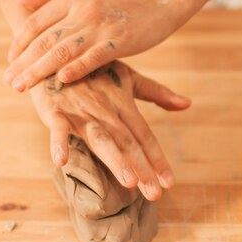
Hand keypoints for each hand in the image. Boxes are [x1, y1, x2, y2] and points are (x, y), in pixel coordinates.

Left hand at [4, 0, 190, 91]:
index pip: (37, 22)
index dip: (20, 42)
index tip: (10, 61)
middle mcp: (82, 8)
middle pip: (44, 39)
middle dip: (23, 62)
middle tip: (8, 82)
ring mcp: (100, 24)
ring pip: (62, 50)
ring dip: (39, 71)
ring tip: (21, 87)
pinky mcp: (119, 39)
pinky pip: (94, 56)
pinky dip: (77, 68)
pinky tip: (61, 80)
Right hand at [29, 61, 190, 200]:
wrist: (54, 48)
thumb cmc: (92, 67)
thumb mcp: (126, 76)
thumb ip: (156, 92)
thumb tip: (187, 104)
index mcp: (122, 104)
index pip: (145, 136)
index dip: (157, 159)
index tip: (170, 182)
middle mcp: (105, 110)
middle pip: (128, 143)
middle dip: (142, 168)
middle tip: (154, 193)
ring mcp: (80, 111)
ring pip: (101, 138)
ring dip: (115, 159)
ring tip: (128, 181)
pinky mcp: (54, 110)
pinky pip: (57, 128)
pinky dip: (58, 143)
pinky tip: (61, 161)